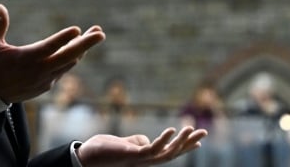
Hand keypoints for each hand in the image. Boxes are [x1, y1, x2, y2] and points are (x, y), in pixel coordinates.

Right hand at [0, 4, 104, 102]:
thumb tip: (1, 7)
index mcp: (26, 59)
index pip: (48, 48)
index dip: (63, 39)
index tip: (77, 29)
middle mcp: (39, 71)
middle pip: (68, 57)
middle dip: (86, 44)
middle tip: (101, 33)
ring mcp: (45, 79)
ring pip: (69, 63)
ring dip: (83, 49)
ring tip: (95, 34)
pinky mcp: (47, 84)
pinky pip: (64, 70)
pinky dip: (73, 58)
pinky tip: (80, 48)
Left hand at [75, 126, 207, 165]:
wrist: (86, 158)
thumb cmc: (102, 151)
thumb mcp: (124, 144)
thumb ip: (137, 142)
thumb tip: (146, 140)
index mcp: (145, 157)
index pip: (169, 152)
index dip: (184, 147)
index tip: (199, 142)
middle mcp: (146, 161)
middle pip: (173, 153)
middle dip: (189, 143)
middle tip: (204, 132)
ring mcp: (140, 159)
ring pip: (167, 152)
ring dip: (181, 141)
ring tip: (191, 129)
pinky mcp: (132, 155)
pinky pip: (152, 149)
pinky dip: (163, 140)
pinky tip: (172, 130)